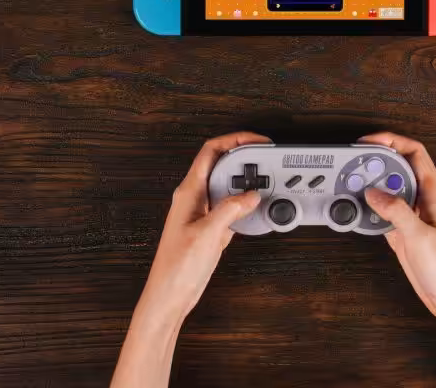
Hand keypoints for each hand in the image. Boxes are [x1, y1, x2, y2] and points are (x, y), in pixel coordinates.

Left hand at [140, 131, 270, 325]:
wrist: (169, 297)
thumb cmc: (177, 268)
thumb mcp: (207, 234)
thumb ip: (230, 210)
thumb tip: (250, 195)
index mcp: (188, 192)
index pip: (211, 151)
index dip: (234, 139)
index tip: (257, 141)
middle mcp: (194, 198)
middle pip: (222, 165)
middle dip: (245, 160)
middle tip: (266, 163)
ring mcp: (201, 213)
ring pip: (227, 186)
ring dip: (246, 184)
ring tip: (265, 186)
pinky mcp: (209, 228)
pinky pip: (230, 207)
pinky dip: (245, 205)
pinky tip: (255, 211)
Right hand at [361, 133, 435, 321]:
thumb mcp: (420, 236)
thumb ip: (396, 211)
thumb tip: (373, 191)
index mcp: (434, 194)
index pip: (415, 153)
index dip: (393, 141)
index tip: (370, 141)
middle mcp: (424, 200)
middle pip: (398, 168)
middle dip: (376, 162)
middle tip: (354, 164)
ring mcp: (413, 216)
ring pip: (389, 189)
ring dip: (371, 185)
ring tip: (352, 184)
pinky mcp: (404, 231)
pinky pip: (384, 211)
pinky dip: (370, 208)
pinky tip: (358, 211)